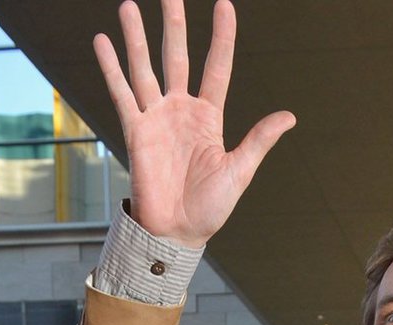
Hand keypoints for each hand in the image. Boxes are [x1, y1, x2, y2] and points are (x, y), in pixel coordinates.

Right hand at [95, 0, 294, 248]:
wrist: (177, 234)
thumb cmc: (210, 209)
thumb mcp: (239, 172)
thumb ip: (258, 140)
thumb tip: (289, 116)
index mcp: (210, 118)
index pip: (217, 67)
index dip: (222, 37)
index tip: (224, 4)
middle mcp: (181, 110)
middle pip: (178, 57)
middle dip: (174, 25)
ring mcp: (156, 118)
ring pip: (145, 68)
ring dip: (137, 38)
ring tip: (128, 6)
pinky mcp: (135, 131)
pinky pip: (122, 93)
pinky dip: (111, 68)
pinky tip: (102, 41)